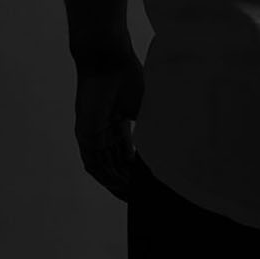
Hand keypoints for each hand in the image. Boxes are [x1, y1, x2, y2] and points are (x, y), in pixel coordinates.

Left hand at [74, 52, 144, 201]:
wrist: (109, 60)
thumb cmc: (127, 76)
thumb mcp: (145, 108)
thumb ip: (152, 127)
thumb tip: (173, 147)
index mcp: (117, 122)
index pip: (124, 154)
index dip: (134, 170)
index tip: (147, 184)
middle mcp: (102, 131)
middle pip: (114, 164)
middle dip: (127, 182)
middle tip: (142, 198)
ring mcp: (92, 134)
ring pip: (104, 168)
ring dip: (117, 184)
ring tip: (133, 197)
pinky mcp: (86, 134)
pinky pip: (94, 163)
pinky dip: (107, 176)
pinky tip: (121, 186)